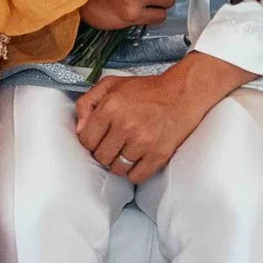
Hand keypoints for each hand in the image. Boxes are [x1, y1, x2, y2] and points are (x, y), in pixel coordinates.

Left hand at [75, 54, 252, 184]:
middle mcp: (125, 126)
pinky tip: (138, 160)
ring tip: (127, 151)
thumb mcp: (112, 85)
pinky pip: (136, 177)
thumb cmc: (147, 89)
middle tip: (114, 143)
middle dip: (104, 151)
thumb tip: (79, 129)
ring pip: (117, 169)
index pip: (86, 140)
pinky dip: (134, 172)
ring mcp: (142, 143)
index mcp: (110, 107)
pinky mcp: (158, 155)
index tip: (100, 137)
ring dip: (119, 163)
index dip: (91, 140)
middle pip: (100, 157)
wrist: (183, 93)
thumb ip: (88, 103)